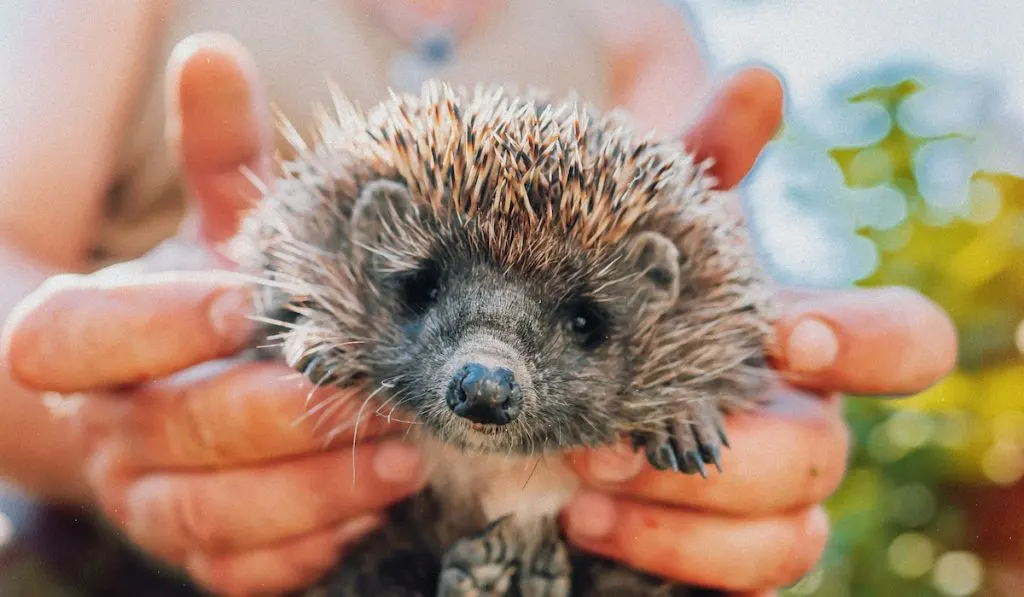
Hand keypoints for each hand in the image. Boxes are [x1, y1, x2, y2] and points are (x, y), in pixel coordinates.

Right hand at [2, 34, 426, 595]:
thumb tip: (212, 54)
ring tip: (403, 457)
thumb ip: (218, 153)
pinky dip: (311, 548)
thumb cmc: (218, 307)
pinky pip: (247, 575)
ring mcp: (156, 502)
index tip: (241, 299)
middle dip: (266, 416)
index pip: (72, 341)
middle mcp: (114, 431)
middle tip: (358, 393)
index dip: (150, 323)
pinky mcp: (207, 556)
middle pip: (168, 433)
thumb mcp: (222, 230)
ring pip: (211, 517)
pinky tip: (376, 511)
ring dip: (310, 493)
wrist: (194, 398)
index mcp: (92, 347)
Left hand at [559, 68, 957, 595]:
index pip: (899, 344)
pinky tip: (584, 517)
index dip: (869, 346)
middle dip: (726, 448)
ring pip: (792, 529)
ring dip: (688, 507)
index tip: (787, 336)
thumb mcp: (652, 225)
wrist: (556, 370)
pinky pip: (742, 575)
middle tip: (616, 430)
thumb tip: (758, 82)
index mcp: (798, 341)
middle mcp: (797, 418)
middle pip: (822, 454)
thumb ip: (705, 161)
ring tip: (585, 477)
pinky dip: (670, 551)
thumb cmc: (621, 293)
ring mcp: (764, 491)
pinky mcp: (719, 545)